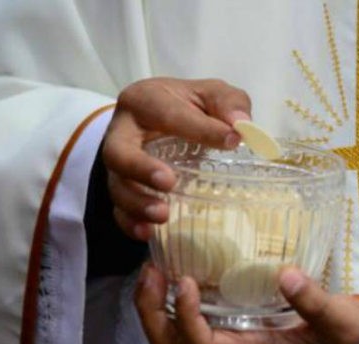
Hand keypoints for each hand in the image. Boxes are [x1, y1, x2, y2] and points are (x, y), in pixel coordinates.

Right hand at [103, 77, 251, 240]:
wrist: (163, 119)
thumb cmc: (190, 107)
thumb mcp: (212, 95)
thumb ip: (229, 103)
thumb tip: (242, 125)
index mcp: (145, 100)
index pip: (169, 114)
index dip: (201, 129)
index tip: (232, 141)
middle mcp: (123, 132)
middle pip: (118, 152)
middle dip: (141, 169)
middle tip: (169, 182)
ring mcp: (119, 165)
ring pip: (117, 186)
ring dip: (138, 203)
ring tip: (162, 215)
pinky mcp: (123, 189)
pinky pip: (119, 210)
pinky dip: (131, 223)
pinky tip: (147, 233)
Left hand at [135, 264, 358, 343]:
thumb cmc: (349, 338)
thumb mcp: (339, 320)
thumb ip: (314, 302)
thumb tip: (285, 274)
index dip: (183, 317)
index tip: (186, 280)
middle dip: (151, 314)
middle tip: (151, 272)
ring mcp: (235, 342)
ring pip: (178, 339)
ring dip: (156, 308)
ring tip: (155, 270)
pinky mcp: (239, 328)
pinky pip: (194, 322)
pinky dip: (175, 301)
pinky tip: (181, 272)